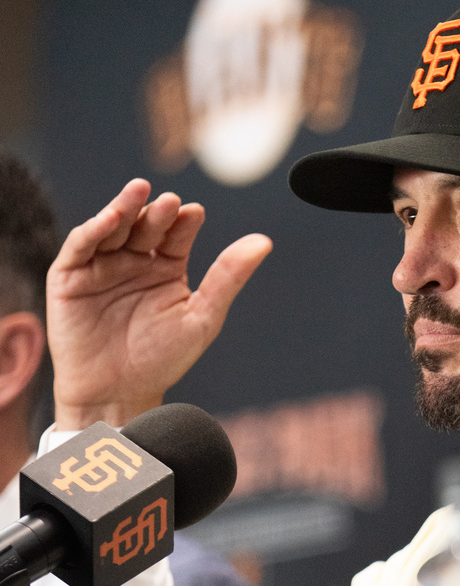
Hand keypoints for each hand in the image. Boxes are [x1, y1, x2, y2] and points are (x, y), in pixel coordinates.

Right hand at [47, 179, 272, 428]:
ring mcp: (102, 266)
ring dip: (125, 208)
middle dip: (158, 212)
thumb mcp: (202, 316)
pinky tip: (110, 217)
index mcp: (167, 266)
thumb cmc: (163, 359)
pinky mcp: (70, 277)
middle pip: (147, 226)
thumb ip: (228, 277)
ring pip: (114, 228)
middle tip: (170, 202)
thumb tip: (264, 241)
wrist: (118, 394)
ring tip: (140, 192)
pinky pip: (81, 246)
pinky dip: (94, 228)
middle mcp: (135, 260)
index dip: (185, 221)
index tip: (195, 213)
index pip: (178, 234)